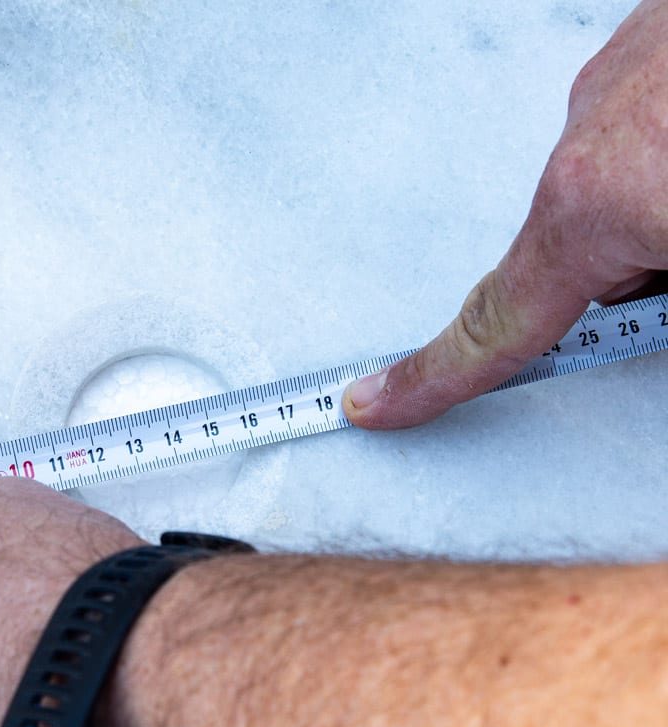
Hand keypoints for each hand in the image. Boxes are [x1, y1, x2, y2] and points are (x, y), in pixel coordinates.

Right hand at [342, 0, 667, 428]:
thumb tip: (646, 316)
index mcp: (602, 198)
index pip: (497, 325)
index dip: (430, 380)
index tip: (372, 405)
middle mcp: (594, 127)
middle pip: (589, 253)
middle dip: (647, 277)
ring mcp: (632, 64)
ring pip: (631, 183)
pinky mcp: (665, 30)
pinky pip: (658, 121)